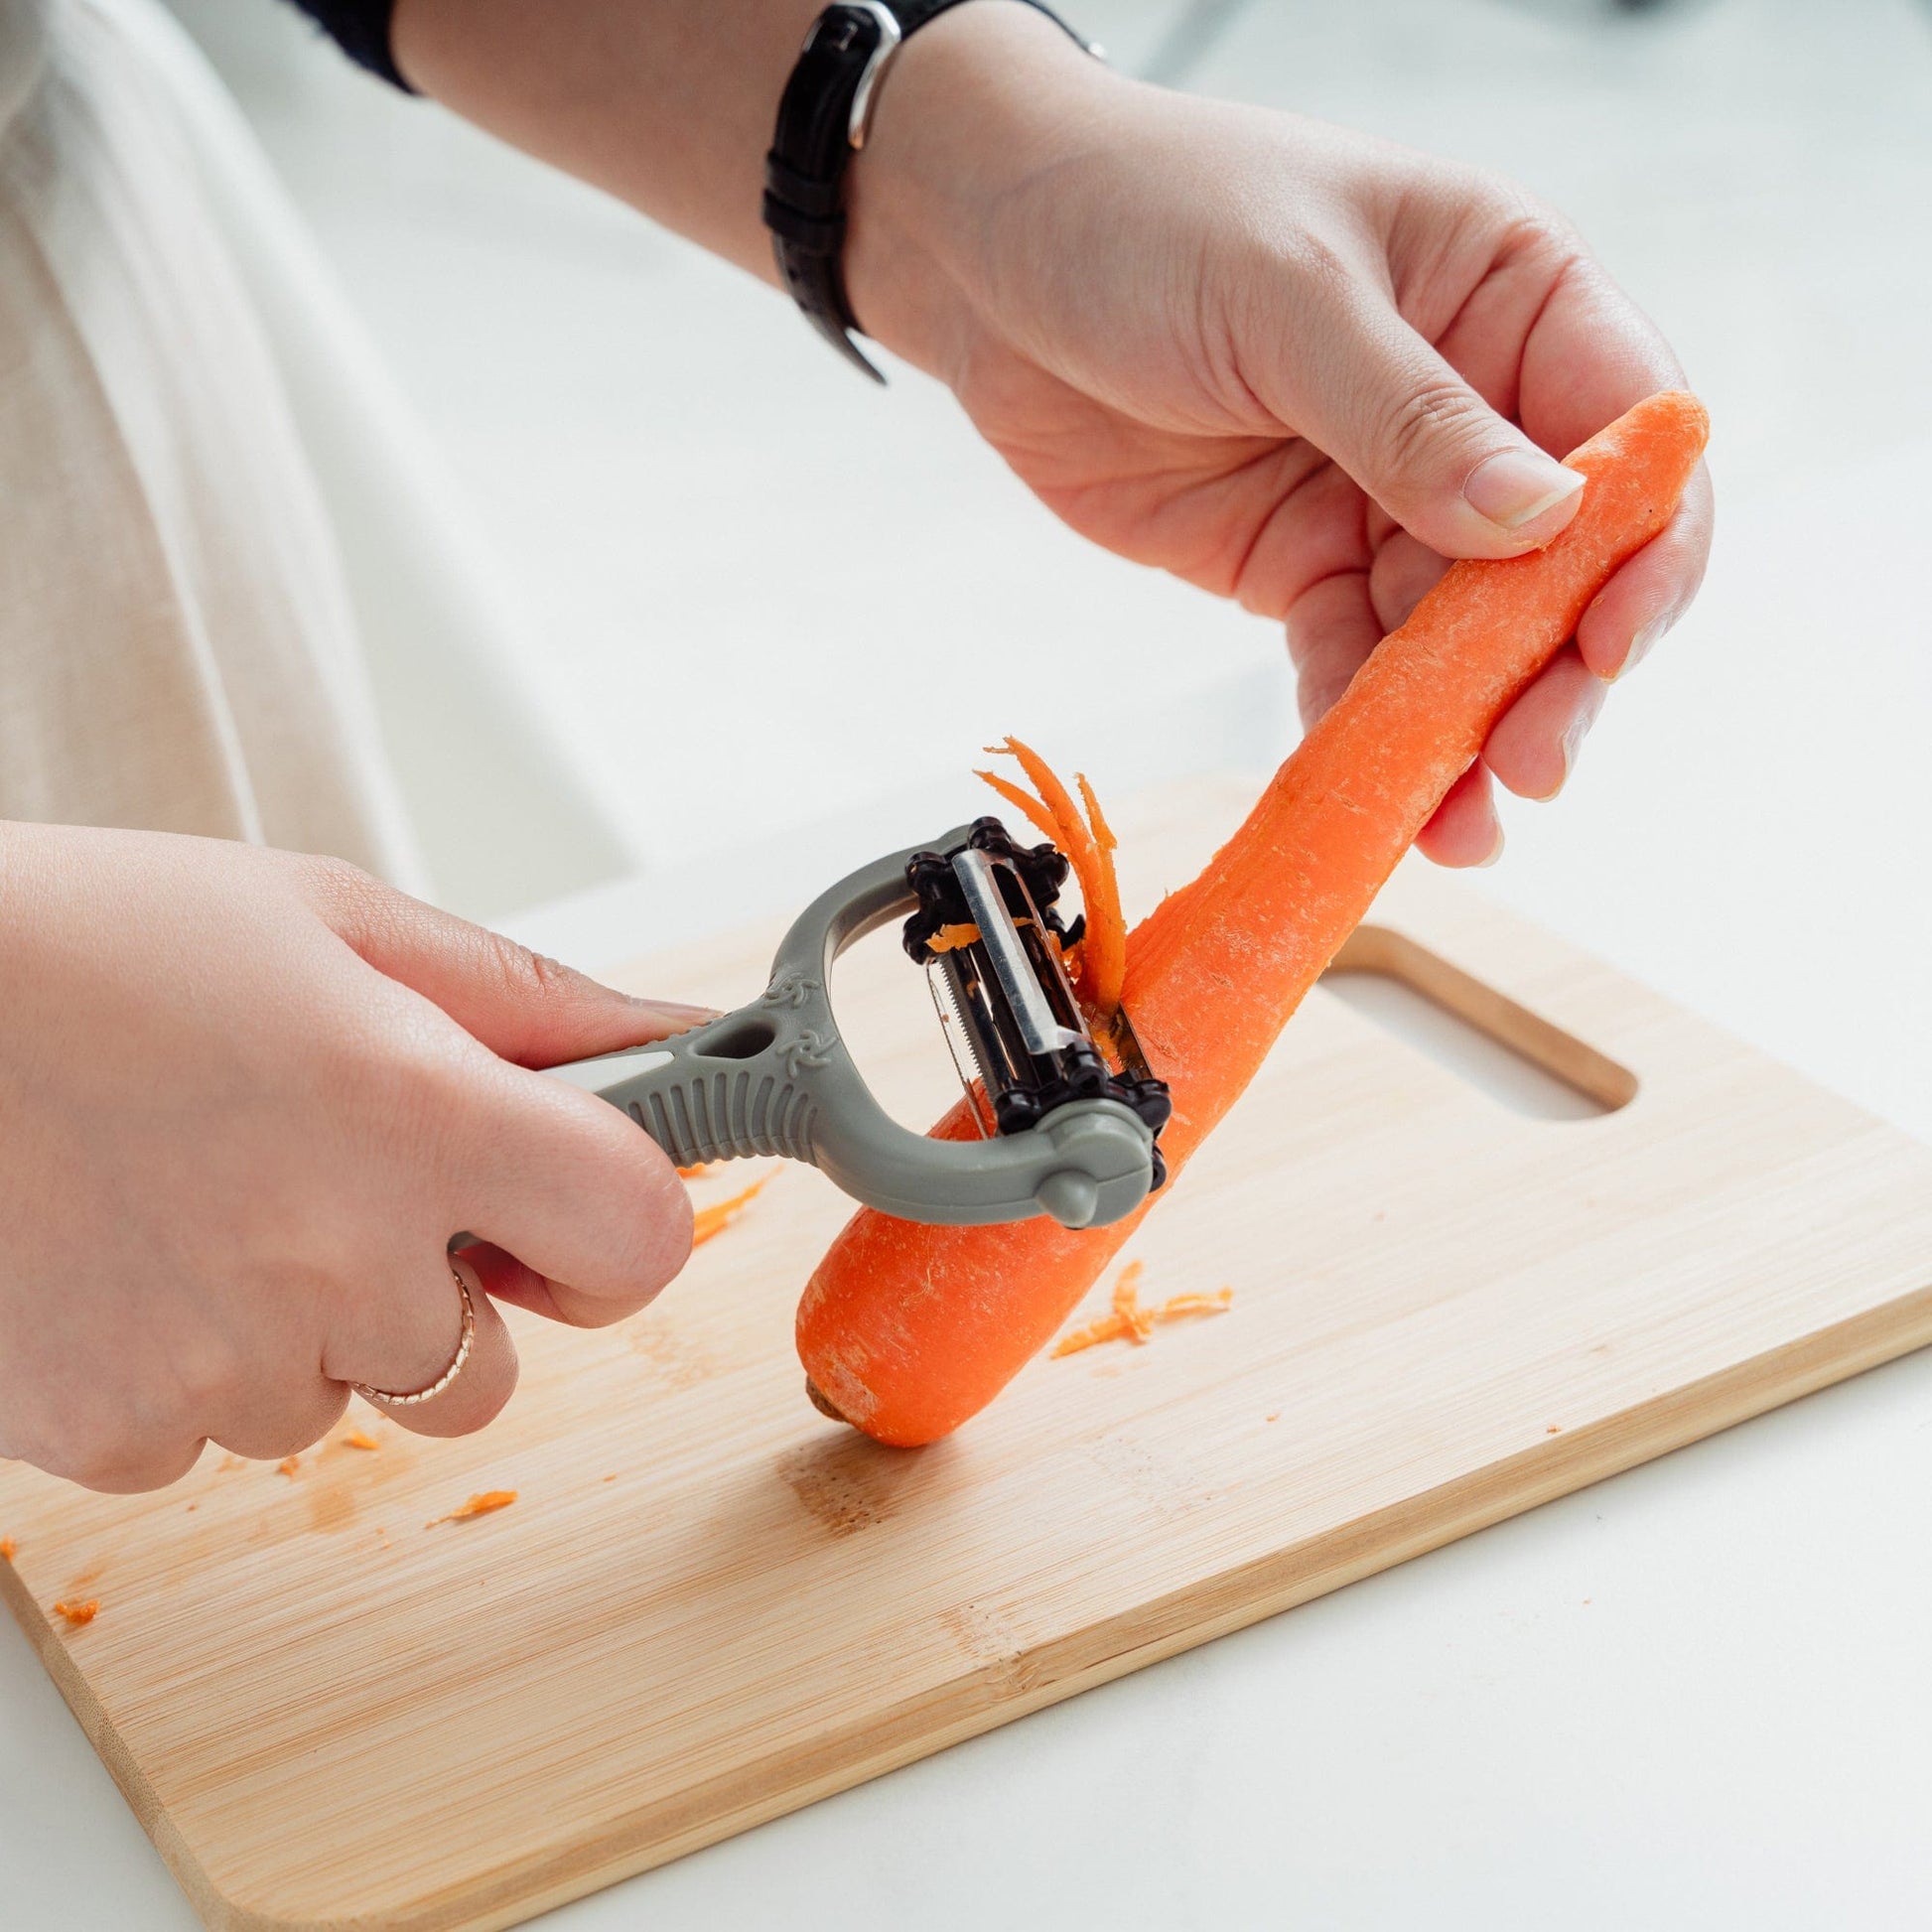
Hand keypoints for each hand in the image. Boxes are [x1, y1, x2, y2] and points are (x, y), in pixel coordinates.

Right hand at [0, 825, 701, 1491]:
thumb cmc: (86, 945)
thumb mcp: (330, 919)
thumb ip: (525, 1000)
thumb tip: (669, 1039)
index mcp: (416, 1116)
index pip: (639, 1240)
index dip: (620, 1226)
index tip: (572, 1198)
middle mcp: (334, 1261)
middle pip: (487, 1363)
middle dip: (443, 1290)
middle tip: (337, 1178)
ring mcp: (220, 1365)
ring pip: (347, 1399)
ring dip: (310, 1323)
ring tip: (205, 1194)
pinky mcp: (114, 1434)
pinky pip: (219, 1433)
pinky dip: (195, 1362)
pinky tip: (133, 1252)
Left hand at [848, 4, 1712, 864]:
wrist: (987, 262)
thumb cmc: (1141, 214)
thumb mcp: (1284, 291)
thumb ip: (1409, 414)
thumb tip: (1542, 518)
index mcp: (1505, 294)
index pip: (1628, 426)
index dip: (1643, 543)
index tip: (1614, 640)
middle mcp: (1469, 404)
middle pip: (1557, 561)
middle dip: (1554, 669)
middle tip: (1532, 764)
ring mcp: (1383, 496)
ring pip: (1459, 637)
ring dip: (1465, 732)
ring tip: (1460, 826)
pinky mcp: (1298, 566)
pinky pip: (1349, 665)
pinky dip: (1363, 734)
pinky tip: (1375, 799)